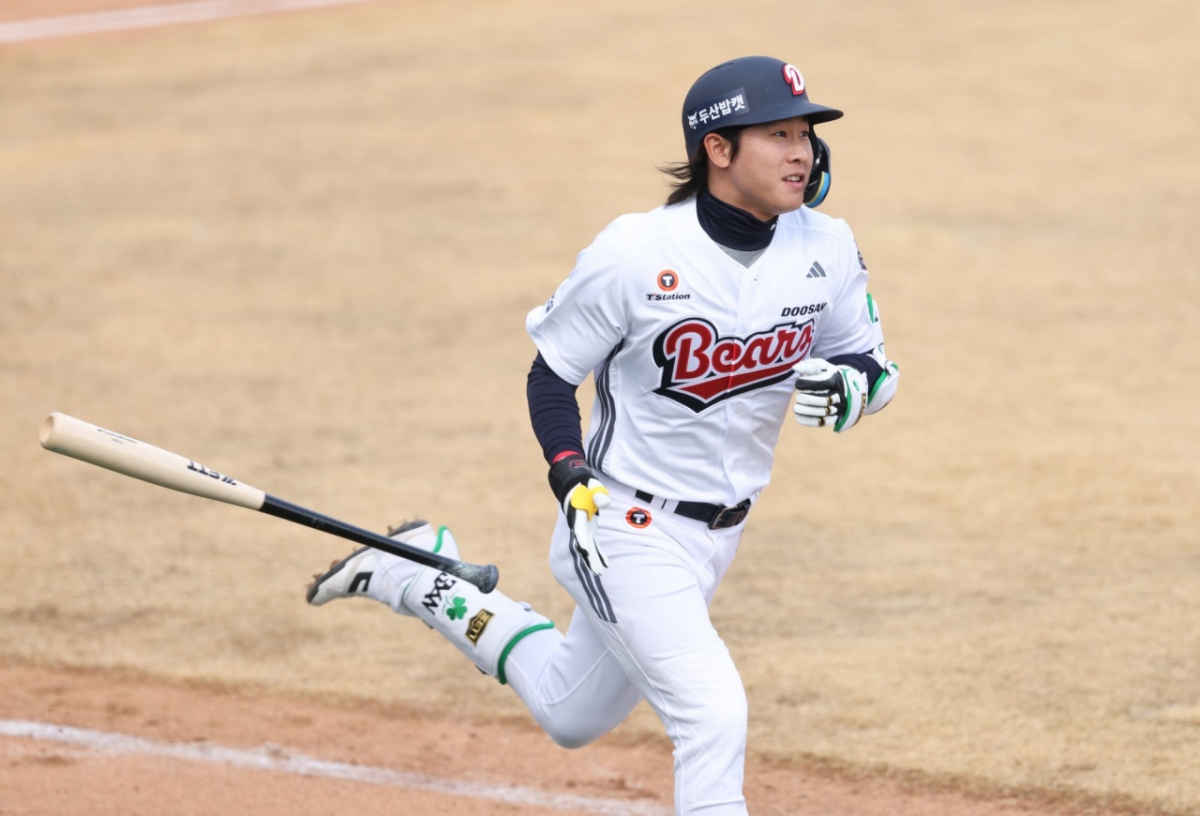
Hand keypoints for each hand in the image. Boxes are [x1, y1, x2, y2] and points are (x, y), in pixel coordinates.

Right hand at [547, 454, 610, 575]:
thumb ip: (598, 495)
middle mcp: (578, 525)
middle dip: (589, 557)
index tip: (585, 550)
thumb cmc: (585, 485)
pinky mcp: (589, 530)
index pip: (579, 530)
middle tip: (596, 571)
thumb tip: (605, 503)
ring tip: (599, 573)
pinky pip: (594, 544)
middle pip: (583, 544)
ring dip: (593, 559)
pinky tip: (606, 565)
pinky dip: (599, 554)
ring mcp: (584, 528)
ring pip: (588, 547)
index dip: (582, 540)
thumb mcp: (593, 486)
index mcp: (578, 515)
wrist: (576, 485)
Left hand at [792, 358, 867, 432]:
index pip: (821, 383)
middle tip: (798, 397)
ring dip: (805, 410)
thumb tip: (795, 367)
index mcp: (836, 380)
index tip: (798, 383)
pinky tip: (798, 415)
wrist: (846, 390)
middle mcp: (839, 395)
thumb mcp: (823, 367)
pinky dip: (808, 420)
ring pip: (822, 412)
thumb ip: (809, 365)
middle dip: (806, 399)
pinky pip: (821, 422)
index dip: (806, 384)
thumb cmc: (829, 376)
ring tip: (796, 406)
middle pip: (823, 400)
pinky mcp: (833, 418)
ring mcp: (838, 408)